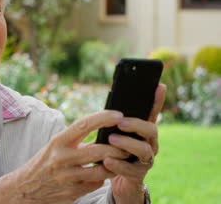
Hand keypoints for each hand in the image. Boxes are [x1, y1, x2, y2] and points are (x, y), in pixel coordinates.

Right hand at [0, 110, 129, 203]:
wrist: (25, 188)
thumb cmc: (45, 161)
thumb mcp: (55, 146)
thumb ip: (77, 140)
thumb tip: (103, 130)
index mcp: (58, 141)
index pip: (83, 124)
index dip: (103, 118)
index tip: (118, 114)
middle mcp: (62, 158)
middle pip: (99, 150)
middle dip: (118, 148)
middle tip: (127, 145)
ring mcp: (68, 176)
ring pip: (102, 170)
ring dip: (115, 165)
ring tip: (120, 160)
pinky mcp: (72, 192)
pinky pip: (96, 184)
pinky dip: (101, 179)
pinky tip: (102, 174)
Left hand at [105, 84, 166, 203]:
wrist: (120, 180)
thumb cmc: (116, 150)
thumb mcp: (116, 133)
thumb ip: (116, 119)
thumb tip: (112, 99)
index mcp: (144, 131)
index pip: (152, 112)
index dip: (157, 100)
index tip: (159, 86)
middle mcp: (149, 143)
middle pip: (151, 130)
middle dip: (136, 124)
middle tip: (120, 122)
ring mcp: (145, 160)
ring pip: (144, 150)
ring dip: (127, 143)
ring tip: (111, 139)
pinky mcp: (138, 175)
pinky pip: (130, 170)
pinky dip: (118, 165)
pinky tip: (107, 161)